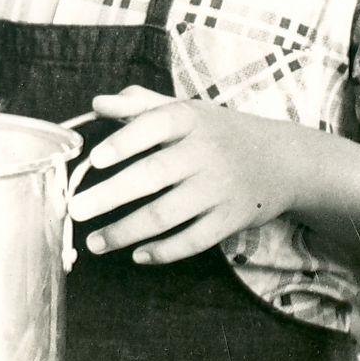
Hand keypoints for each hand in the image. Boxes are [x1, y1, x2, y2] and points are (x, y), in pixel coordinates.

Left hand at [69, 86, 298, 264]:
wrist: (282, 160)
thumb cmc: (219, 132)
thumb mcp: (186, 109)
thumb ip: (140, 105)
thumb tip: (97, 104)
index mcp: (190, 119)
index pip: (155, 125)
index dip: (125, 141)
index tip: (95, 159)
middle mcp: (206, 153)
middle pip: (154, 175)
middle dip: (112, 195)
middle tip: (77, 209)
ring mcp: (219, 189)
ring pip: (167, 214)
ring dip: (126, 232)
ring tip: (94, 242)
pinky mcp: (230, 219)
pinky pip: (193, 241)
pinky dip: (164, 252)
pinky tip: (137, 255)